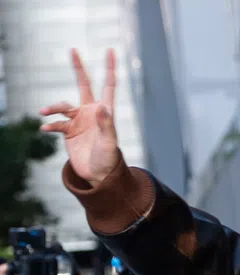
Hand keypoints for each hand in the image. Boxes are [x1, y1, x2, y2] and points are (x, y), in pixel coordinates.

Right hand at [39, 49, 119, 186]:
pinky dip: (51, 125)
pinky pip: (57, 123)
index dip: (110, 68)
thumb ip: (107, 125)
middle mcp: (91, 112)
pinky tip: (45, 128)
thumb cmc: (108, 160)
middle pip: (84, 84)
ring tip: (44, 112)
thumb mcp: (109, 143)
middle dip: (79, 67)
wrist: (98, 176)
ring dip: (53, 108)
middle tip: (73, 50)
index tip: (110, 50)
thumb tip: (103, 107)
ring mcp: (79, 120)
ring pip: (63, 106)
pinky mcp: (69, 131)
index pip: (108, 85)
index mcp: (105, 111)